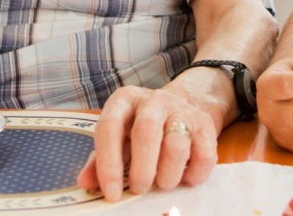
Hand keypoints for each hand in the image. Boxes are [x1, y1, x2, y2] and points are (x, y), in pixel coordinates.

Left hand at [75, 85, 216, 201]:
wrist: (187, 103)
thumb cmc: (143, 126)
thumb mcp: (118, 135)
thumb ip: (100, 159)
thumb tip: (85, 183)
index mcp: (125, 100)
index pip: (110, 127)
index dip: (109, 164)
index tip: (112, 193)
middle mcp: (154, 101)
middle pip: (146, 131)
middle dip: (142, 169)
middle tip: (139, 189)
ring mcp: (182, 111)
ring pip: (177, 145)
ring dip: (167, 175)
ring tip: (162, 183)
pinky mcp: (206, 126)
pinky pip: (204, 156)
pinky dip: (193, 175)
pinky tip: (184, 176)